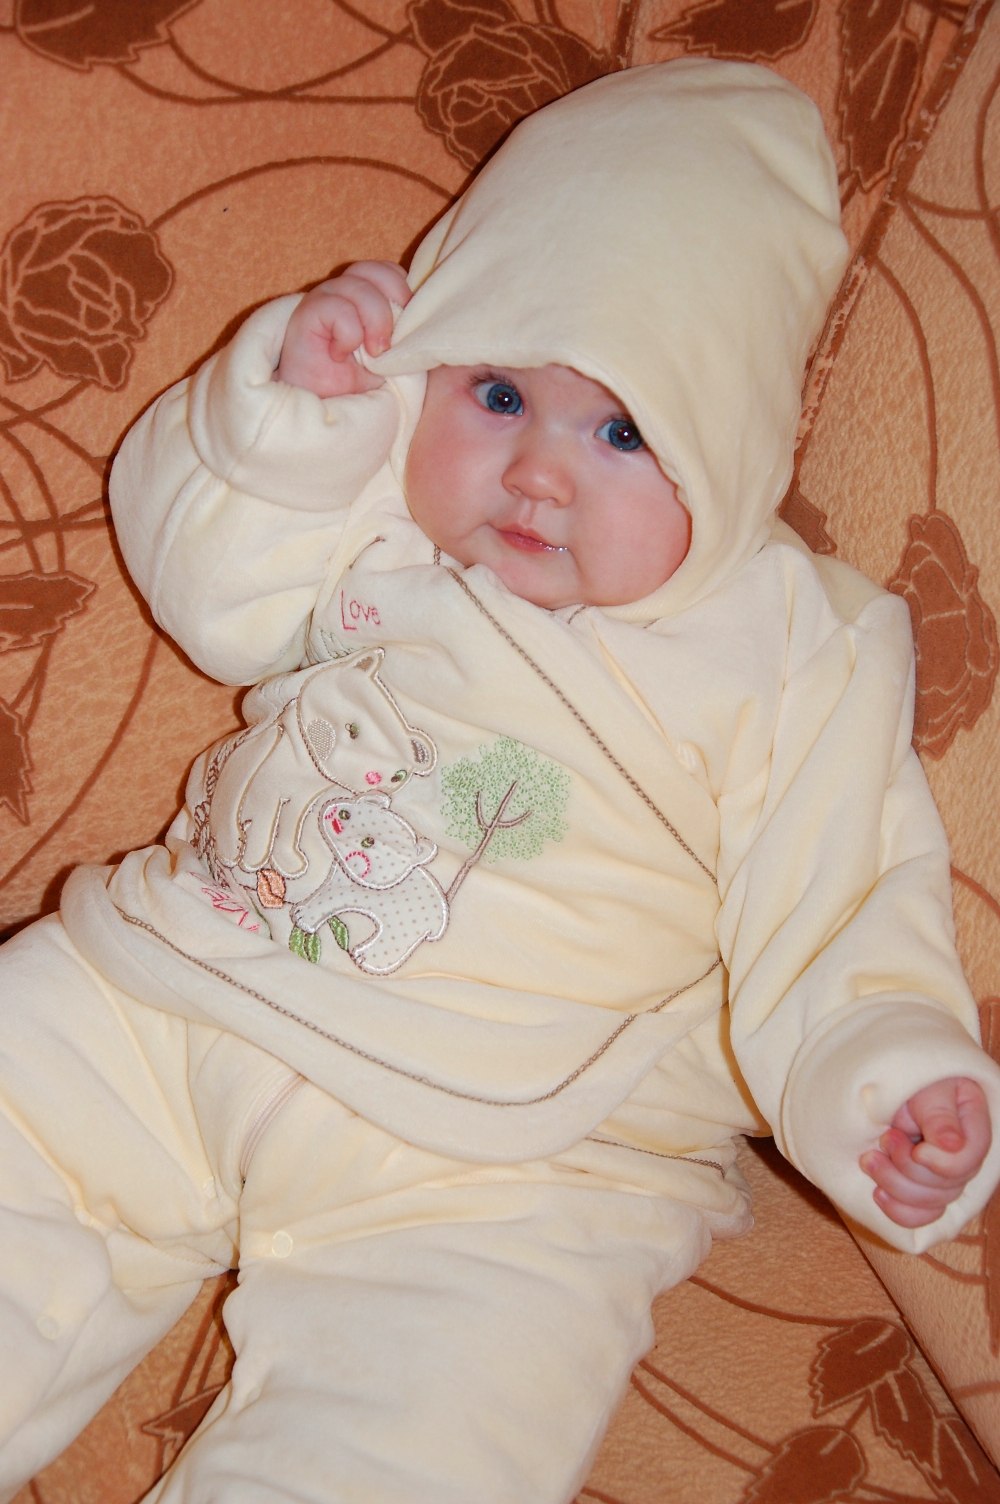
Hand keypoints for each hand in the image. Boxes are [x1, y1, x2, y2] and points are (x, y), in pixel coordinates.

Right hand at [275, 261, 410, 397]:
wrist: (325, 402)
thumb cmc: (356, 378)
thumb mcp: (390, 353)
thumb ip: (402, 329)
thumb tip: (420, 316)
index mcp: (366, 294)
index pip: (390, 271)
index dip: (403, 292)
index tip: (405, 329)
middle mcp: (345, 288)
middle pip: (378, 271)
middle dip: (394, 303)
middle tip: (390, 342)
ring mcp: (326, 296)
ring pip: (361, 287)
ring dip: (375, 323)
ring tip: (371, 353)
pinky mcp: (309, 310)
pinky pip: (340, 309)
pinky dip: (349, 336)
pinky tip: (339, 354)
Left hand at [860, 1076, 991, 1228]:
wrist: (885, 1083)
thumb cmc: (911, 1077)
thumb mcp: (927, 1089)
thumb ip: (939, 1115)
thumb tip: (952, 1146)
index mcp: (973, 1127)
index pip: (969, 1160)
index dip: (942, 1164)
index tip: (917, 1148)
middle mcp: (964, 1157)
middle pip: (947, 1186)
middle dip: (908, 1168)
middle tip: (885, 1138)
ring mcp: (944, 1176)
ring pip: (930, 1203)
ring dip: (895, 1185)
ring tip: (870, 1158)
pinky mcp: (922, 1189)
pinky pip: (919, 1216)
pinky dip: (897, 1210)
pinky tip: (877, 1193)